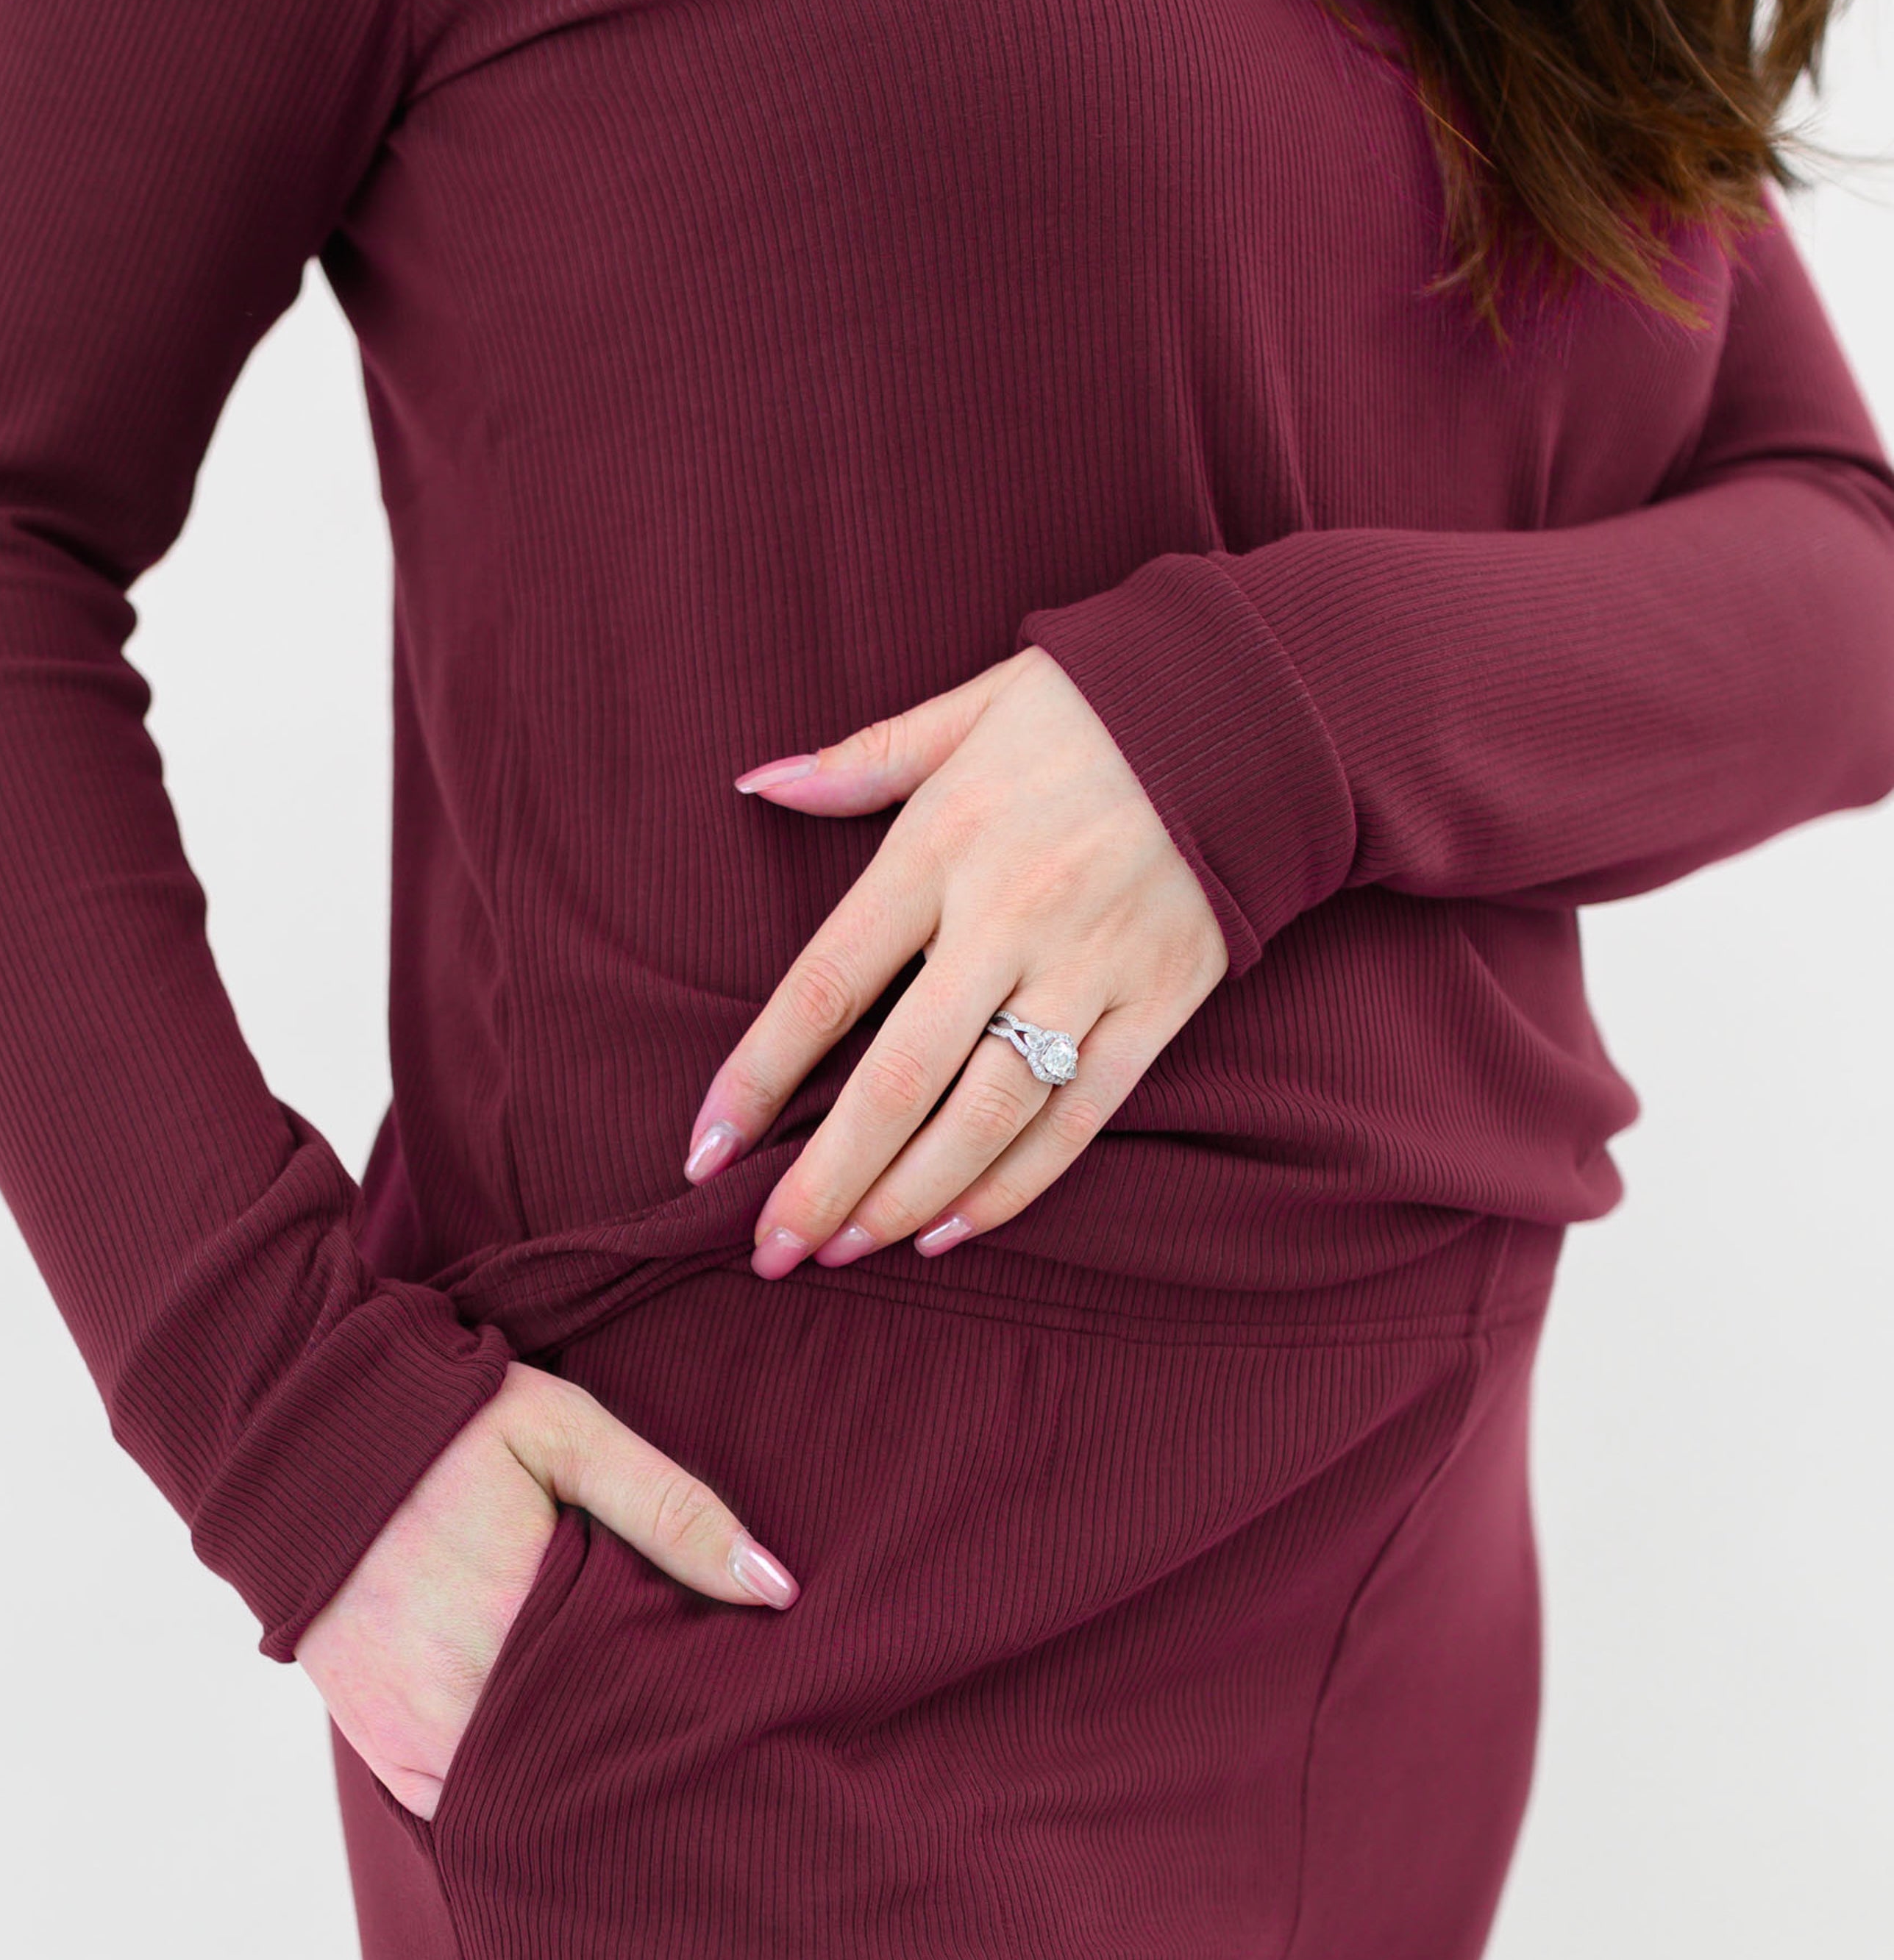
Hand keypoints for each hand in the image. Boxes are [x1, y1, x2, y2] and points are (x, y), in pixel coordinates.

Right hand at [295, 1362, 797, 1818]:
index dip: (695, 1727)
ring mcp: (418, 1742)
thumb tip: (779, 1591)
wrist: (311, 1441)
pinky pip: (467, 1809)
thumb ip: (673, 1509)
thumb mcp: (571, 1436)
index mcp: (526, 1627)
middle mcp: (466, 1707)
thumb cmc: (455, 1428)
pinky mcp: (385, 1753)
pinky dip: (512, 1795)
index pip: (644, 1718)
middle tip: (706, 1758)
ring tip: (638, 1763)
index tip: (739, 1724)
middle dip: (644, 1768)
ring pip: (530, 1806)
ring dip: (579, 1790)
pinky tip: (560, 1768)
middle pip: (589, 1775)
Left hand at [682, 644, 1227, 1275]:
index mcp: (941, 846)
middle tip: (771, 1252)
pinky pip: (1081, 1118)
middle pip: (898, 1079)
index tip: (703, 1153)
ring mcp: (1089, 969)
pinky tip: (949, 1231)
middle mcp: (1009, 918)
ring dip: (906, 1197)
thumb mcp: (968, 711)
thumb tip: (757, 784)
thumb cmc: (1093, 709)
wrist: (1257, 707)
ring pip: (987, 1115)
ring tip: (847, 1250)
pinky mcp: (1161, 1003)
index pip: (825, 986)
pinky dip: (1014, 1184)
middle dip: (824, 1179)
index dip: (756, 1078)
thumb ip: (859, 762)